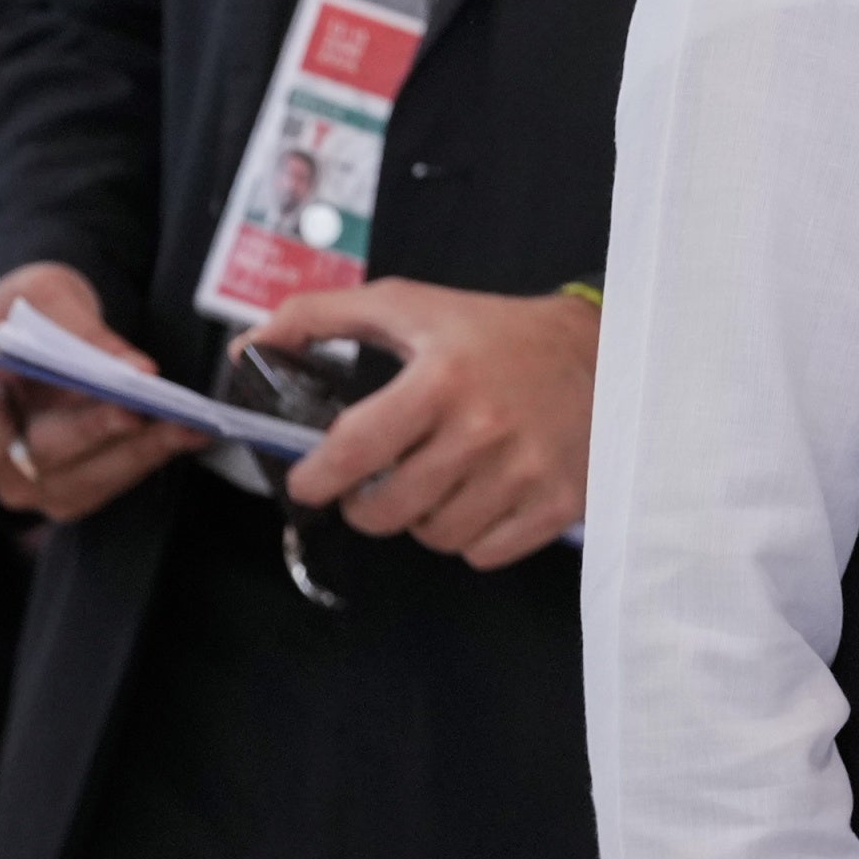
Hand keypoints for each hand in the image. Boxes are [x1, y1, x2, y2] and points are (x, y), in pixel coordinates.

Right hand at [0, 261, 202, 519]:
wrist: (55, 326)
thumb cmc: (31, 311)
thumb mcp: (43, 296)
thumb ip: (76, 330)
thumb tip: (131, 370)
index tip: (11, 396)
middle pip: (34, 461)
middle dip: (89, 431)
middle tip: (134, 409)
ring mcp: (34, 481)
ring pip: (83, 481)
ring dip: (137, 451)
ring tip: (184, 423)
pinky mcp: (79, 486)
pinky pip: (114, 482)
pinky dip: (152, 455)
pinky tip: (188, 433)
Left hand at [251, 279, 598, 569]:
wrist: (609, 349)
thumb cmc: (496, 332)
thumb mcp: (409, 305)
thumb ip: (319, 317)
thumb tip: (249, 349)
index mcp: (441, 379)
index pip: (351, 453)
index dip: (315, 479)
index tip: (310, 482)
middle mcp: (484, 429)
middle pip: (386, 511)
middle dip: (367, 503)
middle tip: (378, 482)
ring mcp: (526, 472)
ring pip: (434, 537)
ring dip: (423, 519)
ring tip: (437, 484)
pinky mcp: (560, 503)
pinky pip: (483, 553)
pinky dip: (472, 536)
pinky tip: (480, 498)